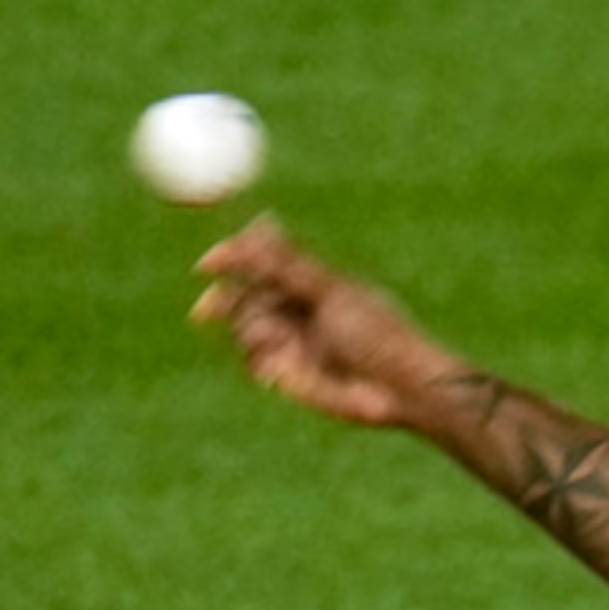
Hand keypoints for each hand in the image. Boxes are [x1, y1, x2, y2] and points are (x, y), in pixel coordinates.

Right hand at [190, 217, 453, 428]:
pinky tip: (279, 367)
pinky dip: (257, 360)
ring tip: (276, 340)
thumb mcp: (330, 292)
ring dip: (249, 330)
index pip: (257, 261)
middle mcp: (295, 308)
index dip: (230, 258)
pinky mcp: (288, 375)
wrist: (399, 387)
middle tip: (209, 308)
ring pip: (244, 326)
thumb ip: (290, 264)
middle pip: (242, 293)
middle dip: (226, 298)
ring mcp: (289, 341)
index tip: (209, 263)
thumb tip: (257, 222)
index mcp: (308, 281)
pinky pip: (253, 362)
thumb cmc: (377, 334)